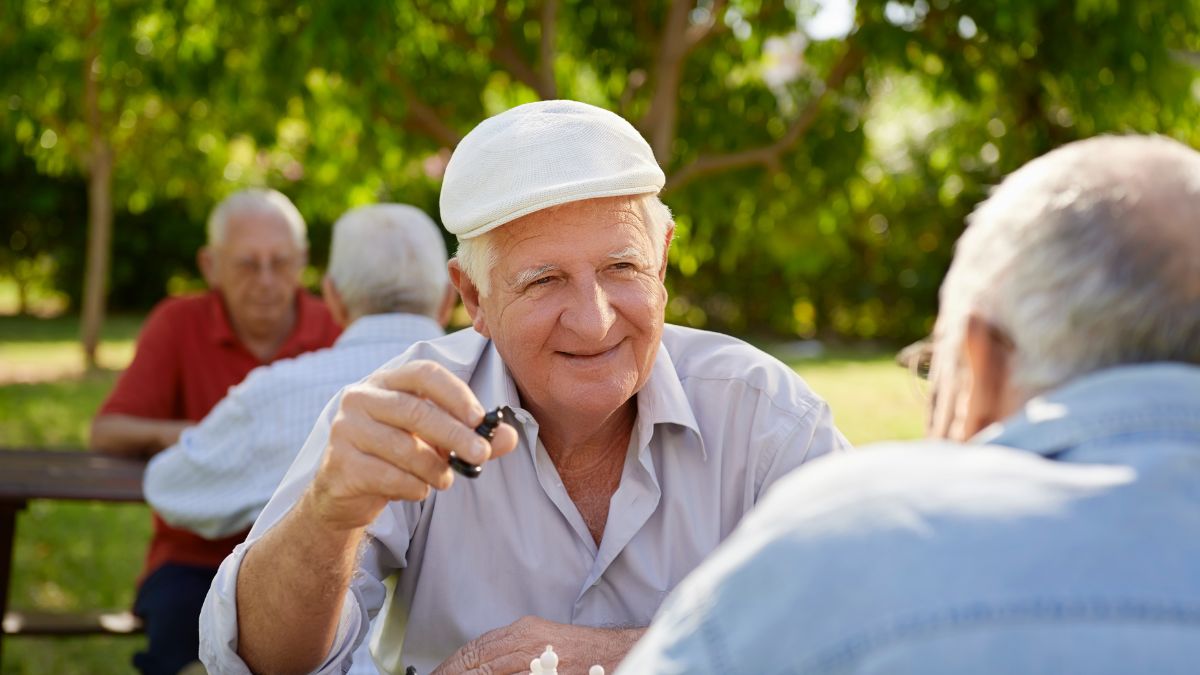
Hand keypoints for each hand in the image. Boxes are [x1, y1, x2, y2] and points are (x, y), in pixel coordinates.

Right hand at [306, 360, 518, 530]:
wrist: (344, 492)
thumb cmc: (396, 457)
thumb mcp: (437, 442)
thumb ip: (472, 437)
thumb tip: (509, 437)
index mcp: (386, 382)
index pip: (424, 373)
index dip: (455, 393)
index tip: (479, 418)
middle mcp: (360, 398)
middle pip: (415, 411)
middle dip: (454, 435)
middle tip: (481, 454)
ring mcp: (345, 429)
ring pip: (403, 447)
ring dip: (434, 468)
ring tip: (446, 480)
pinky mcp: (339, 463)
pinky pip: (387, 476)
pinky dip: (412, 487)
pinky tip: (418, 490)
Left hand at [432, 616, 643, 674]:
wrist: (621, 654)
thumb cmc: (583, 653)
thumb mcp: (543, 640)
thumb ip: (513, 650)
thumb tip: (480, 665)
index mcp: (524, 630)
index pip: (476, 648)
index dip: (451, 665)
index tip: (436, 674)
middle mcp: (528, 642)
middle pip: (478, 661)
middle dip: (452, 674)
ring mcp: (539, 662)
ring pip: (490, 673)